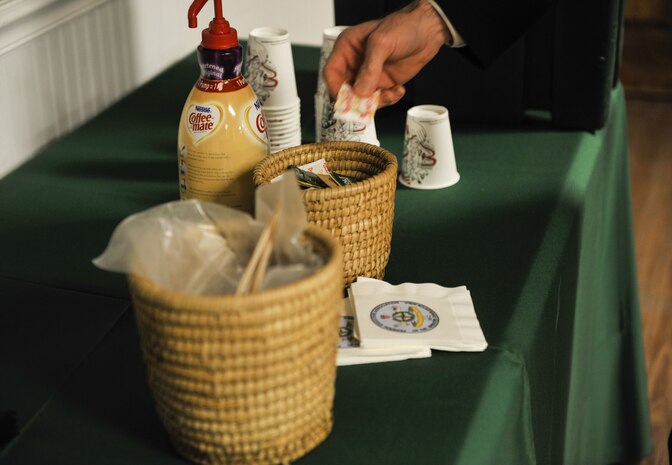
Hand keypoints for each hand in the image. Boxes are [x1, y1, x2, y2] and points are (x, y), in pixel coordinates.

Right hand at [323, 0, 450, 106]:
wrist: (428, 31)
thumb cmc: (403, 27)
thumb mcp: (382, 43)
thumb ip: (370, 68)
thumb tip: (360, 92)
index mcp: (348, 48)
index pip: (331, 72)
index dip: (335, 88)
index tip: (346, 100)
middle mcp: (356, 63)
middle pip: (345, 90)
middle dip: (356, 100)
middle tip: (367, 106)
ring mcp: (370, 75)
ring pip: (362, 99)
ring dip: (376, 102)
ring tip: (390, 94)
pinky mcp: (384, 83)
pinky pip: (380, 100)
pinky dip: (389, 100)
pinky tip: (399, 90)